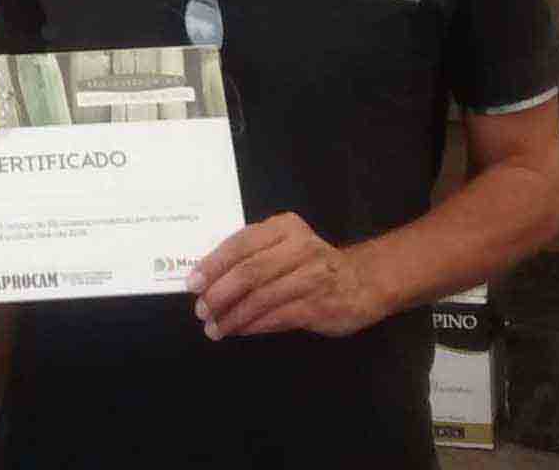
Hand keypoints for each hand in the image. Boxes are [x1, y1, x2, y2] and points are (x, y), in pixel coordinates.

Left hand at [188, 212, 383, 340]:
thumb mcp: (285, 246)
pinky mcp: (319, 304)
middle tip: (202, 311)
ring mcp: (311, 276)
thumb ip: (253, 256)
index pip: (240, 244)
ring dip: (232, 316)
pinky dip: (253, 325)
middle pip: (249, 272)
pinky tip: (238, 330)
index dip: (213, 265)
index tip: (193, 284)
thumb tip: (207, 280)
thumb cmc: (312, 264)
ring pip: (261, 298)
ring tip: (214, 328)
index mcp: (284, 228)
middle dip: (219, 294)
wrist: (364, 280)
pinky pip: (277, 316)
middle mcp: (299, 247)